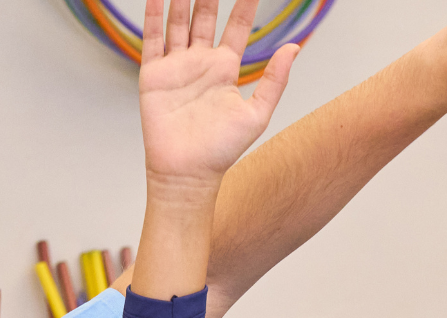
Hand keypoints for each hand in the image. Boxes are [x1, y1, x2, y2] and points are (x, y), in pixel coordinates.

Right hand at [139, 0, 298, 198]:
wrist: (187, 172)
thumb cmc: (222, 151)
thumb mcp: (257, 114)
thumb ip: (274, 79)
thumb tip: (294, 47)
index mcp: (226, 69)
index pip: (236, 26)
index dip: (244, 4)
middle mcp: (201, 63)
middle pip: (204, 17)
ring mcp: (176, 67)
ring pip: (178, 22)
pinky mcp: (154, 76)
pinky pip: (153, 39)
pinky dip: (154, 16)